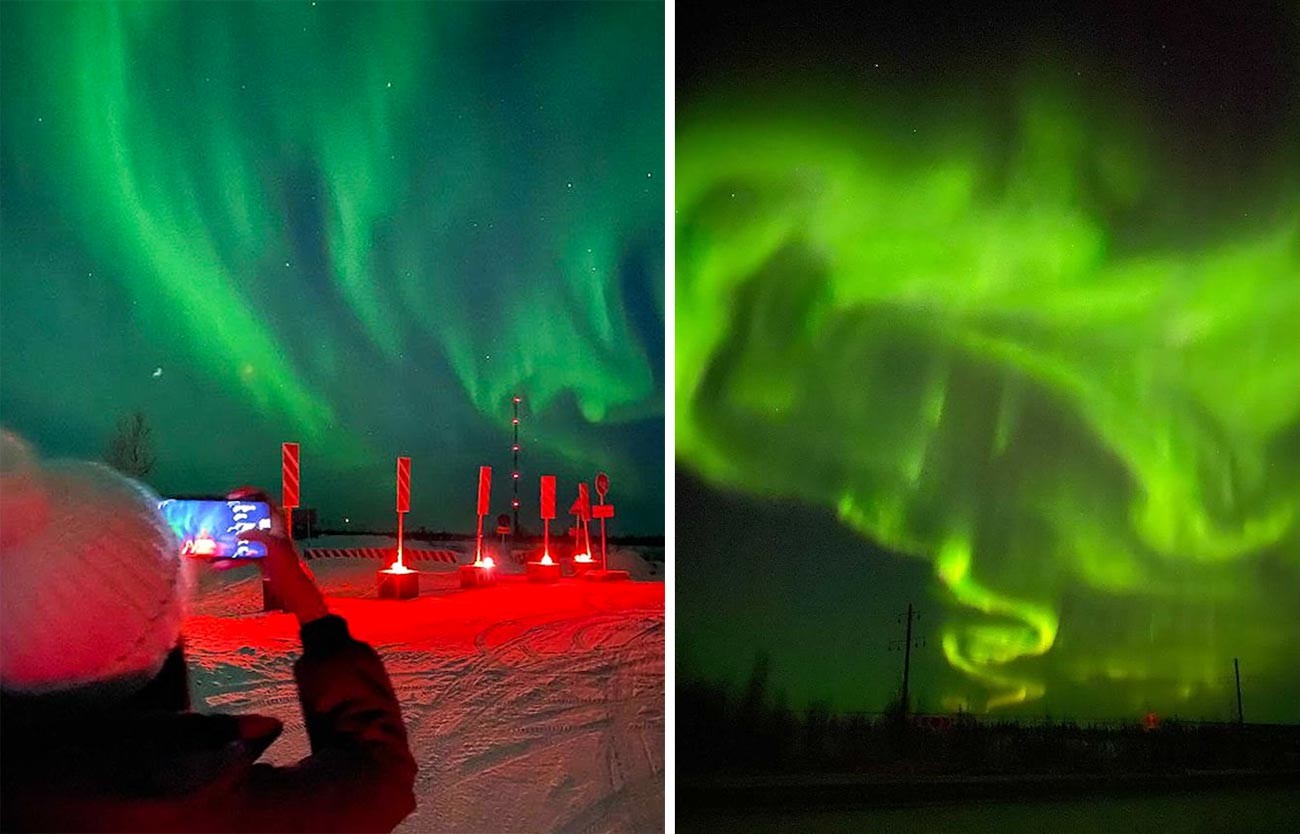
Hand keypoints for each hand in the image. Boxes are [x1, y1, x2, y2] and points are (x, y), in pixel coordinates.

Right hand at [220, 487, 328, 624]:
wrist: (290, 589)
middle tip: (217, 521)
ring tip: (213, 546)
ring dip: (226, 542)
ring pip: (241, 537)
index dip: (248, 493)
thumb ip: (258, 536)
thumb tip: (242, 533)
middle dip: (231, 520)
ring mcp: (262, 542)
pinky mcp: (257, 556)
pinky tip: (219, 563)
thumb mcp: (272, 548)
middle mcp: (269, 529)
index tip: (231, 498)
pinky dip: (230, 558)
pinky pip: (240, 553)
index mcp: (276, 522)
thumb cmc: (287, 567)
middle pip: (247, 517)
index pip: (262, 498)